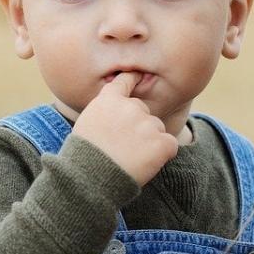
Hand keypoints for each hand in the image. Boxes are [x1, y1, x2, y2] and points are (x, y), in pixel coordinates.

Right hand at [71, 72, 178, 186]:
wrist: (90, 178)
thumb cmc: (84, 155)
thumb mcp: (85, 124)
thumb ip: (105, 113)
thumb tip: (118, 115)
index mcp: (109, 100)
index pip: (124, 81)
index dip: (133, 78)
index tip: (138, 75)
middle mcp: (130, 107)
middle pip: (144, 112)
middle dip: (139, 126)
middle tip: (124, 147)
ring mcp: (147, 123)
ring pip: (157, 129)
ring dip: (150, 142)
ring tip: (131, 158)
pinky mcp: (161, 141)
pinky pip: (170, 145)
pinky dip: (162, 155)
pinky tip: (145, 164)